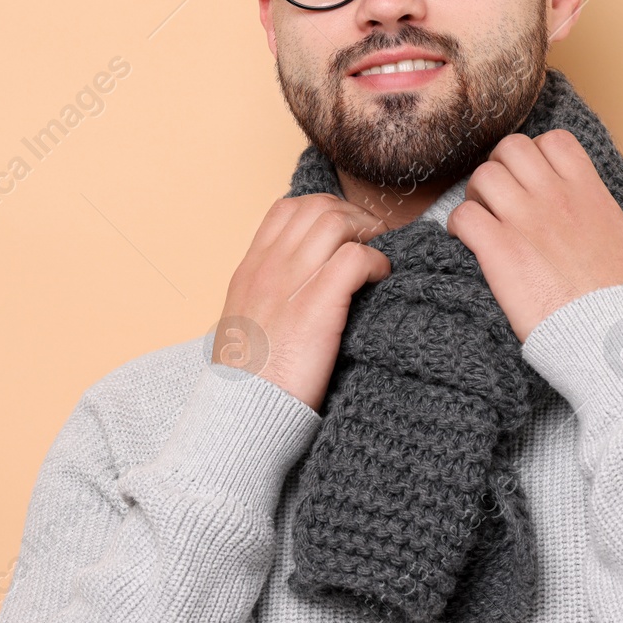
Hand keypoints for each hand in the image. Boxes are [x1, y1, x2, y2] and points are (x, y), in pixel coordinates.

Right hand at [216, 194, 390, 411]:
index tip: (346, 234)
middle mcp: (267, 268)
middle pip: (316, 207)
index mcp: (250, 270)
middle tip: (373, 242)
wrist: (240, 416)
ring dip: (367, 233)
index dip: (324, 211)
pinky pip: (355, 258)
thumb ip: (270, 297)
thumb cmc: (251, 381)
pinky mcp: (316, 306)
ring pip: (335, 222)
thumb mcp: (247, 325)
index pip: (286, 209)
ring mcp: (289, 282)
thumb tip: (301, 289)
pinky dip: (377, 262)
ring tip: (379, 259)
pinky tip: (382, 279)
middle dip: (353, 216)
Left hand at [446, 130, 622, 342]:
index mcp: (590, 194)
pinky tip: (468, 244)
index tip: (533, 180)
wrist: (615, 339)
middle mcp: (556, 198)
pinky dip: (458, 226)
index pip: (555, 141)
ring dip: (476, 196)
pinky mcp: (499, 251)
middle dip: (500, 168)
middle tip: (500, 199)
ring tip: (483, 222)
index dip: (537, 154)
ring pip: (483, 176)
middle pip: (511, 148)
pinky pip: (463, 216)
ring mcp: (526, 221)